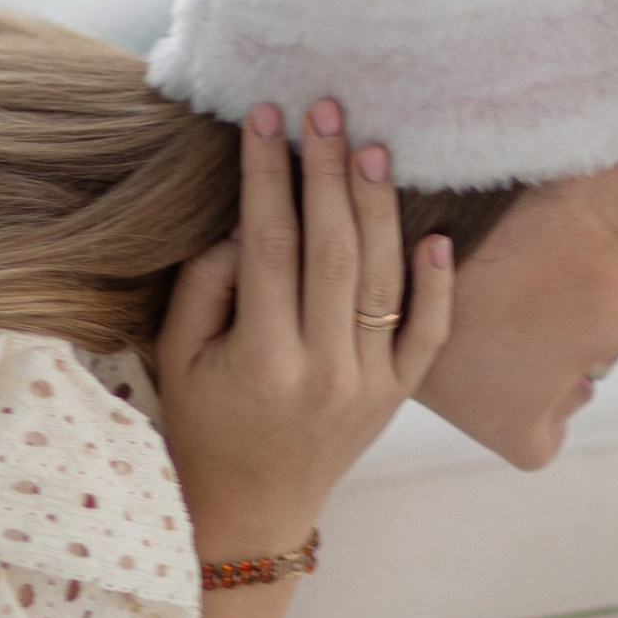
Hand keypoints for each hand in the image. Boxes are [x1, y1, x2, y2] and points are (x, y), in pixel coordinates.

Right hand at [155, 101, 453, 558]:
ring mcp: (370, 385)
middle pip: (335, 251)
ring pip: (384, 280)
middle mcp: (325, 371)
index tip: (264, 117)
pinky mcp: (398, 395)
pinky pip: (430, 333)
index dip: (267, 175)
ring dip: (379, 207)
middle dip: (327, 172)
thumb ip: (206, 286)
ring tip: (371, 146)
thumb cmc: (202, 424)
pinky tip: (434, 232)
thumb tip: (246, 219)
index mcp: (262, 360)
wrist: (251, 509)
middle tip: (324, 108)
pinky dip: (438, 283)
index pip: (271, 244)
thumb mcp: (178, 357)